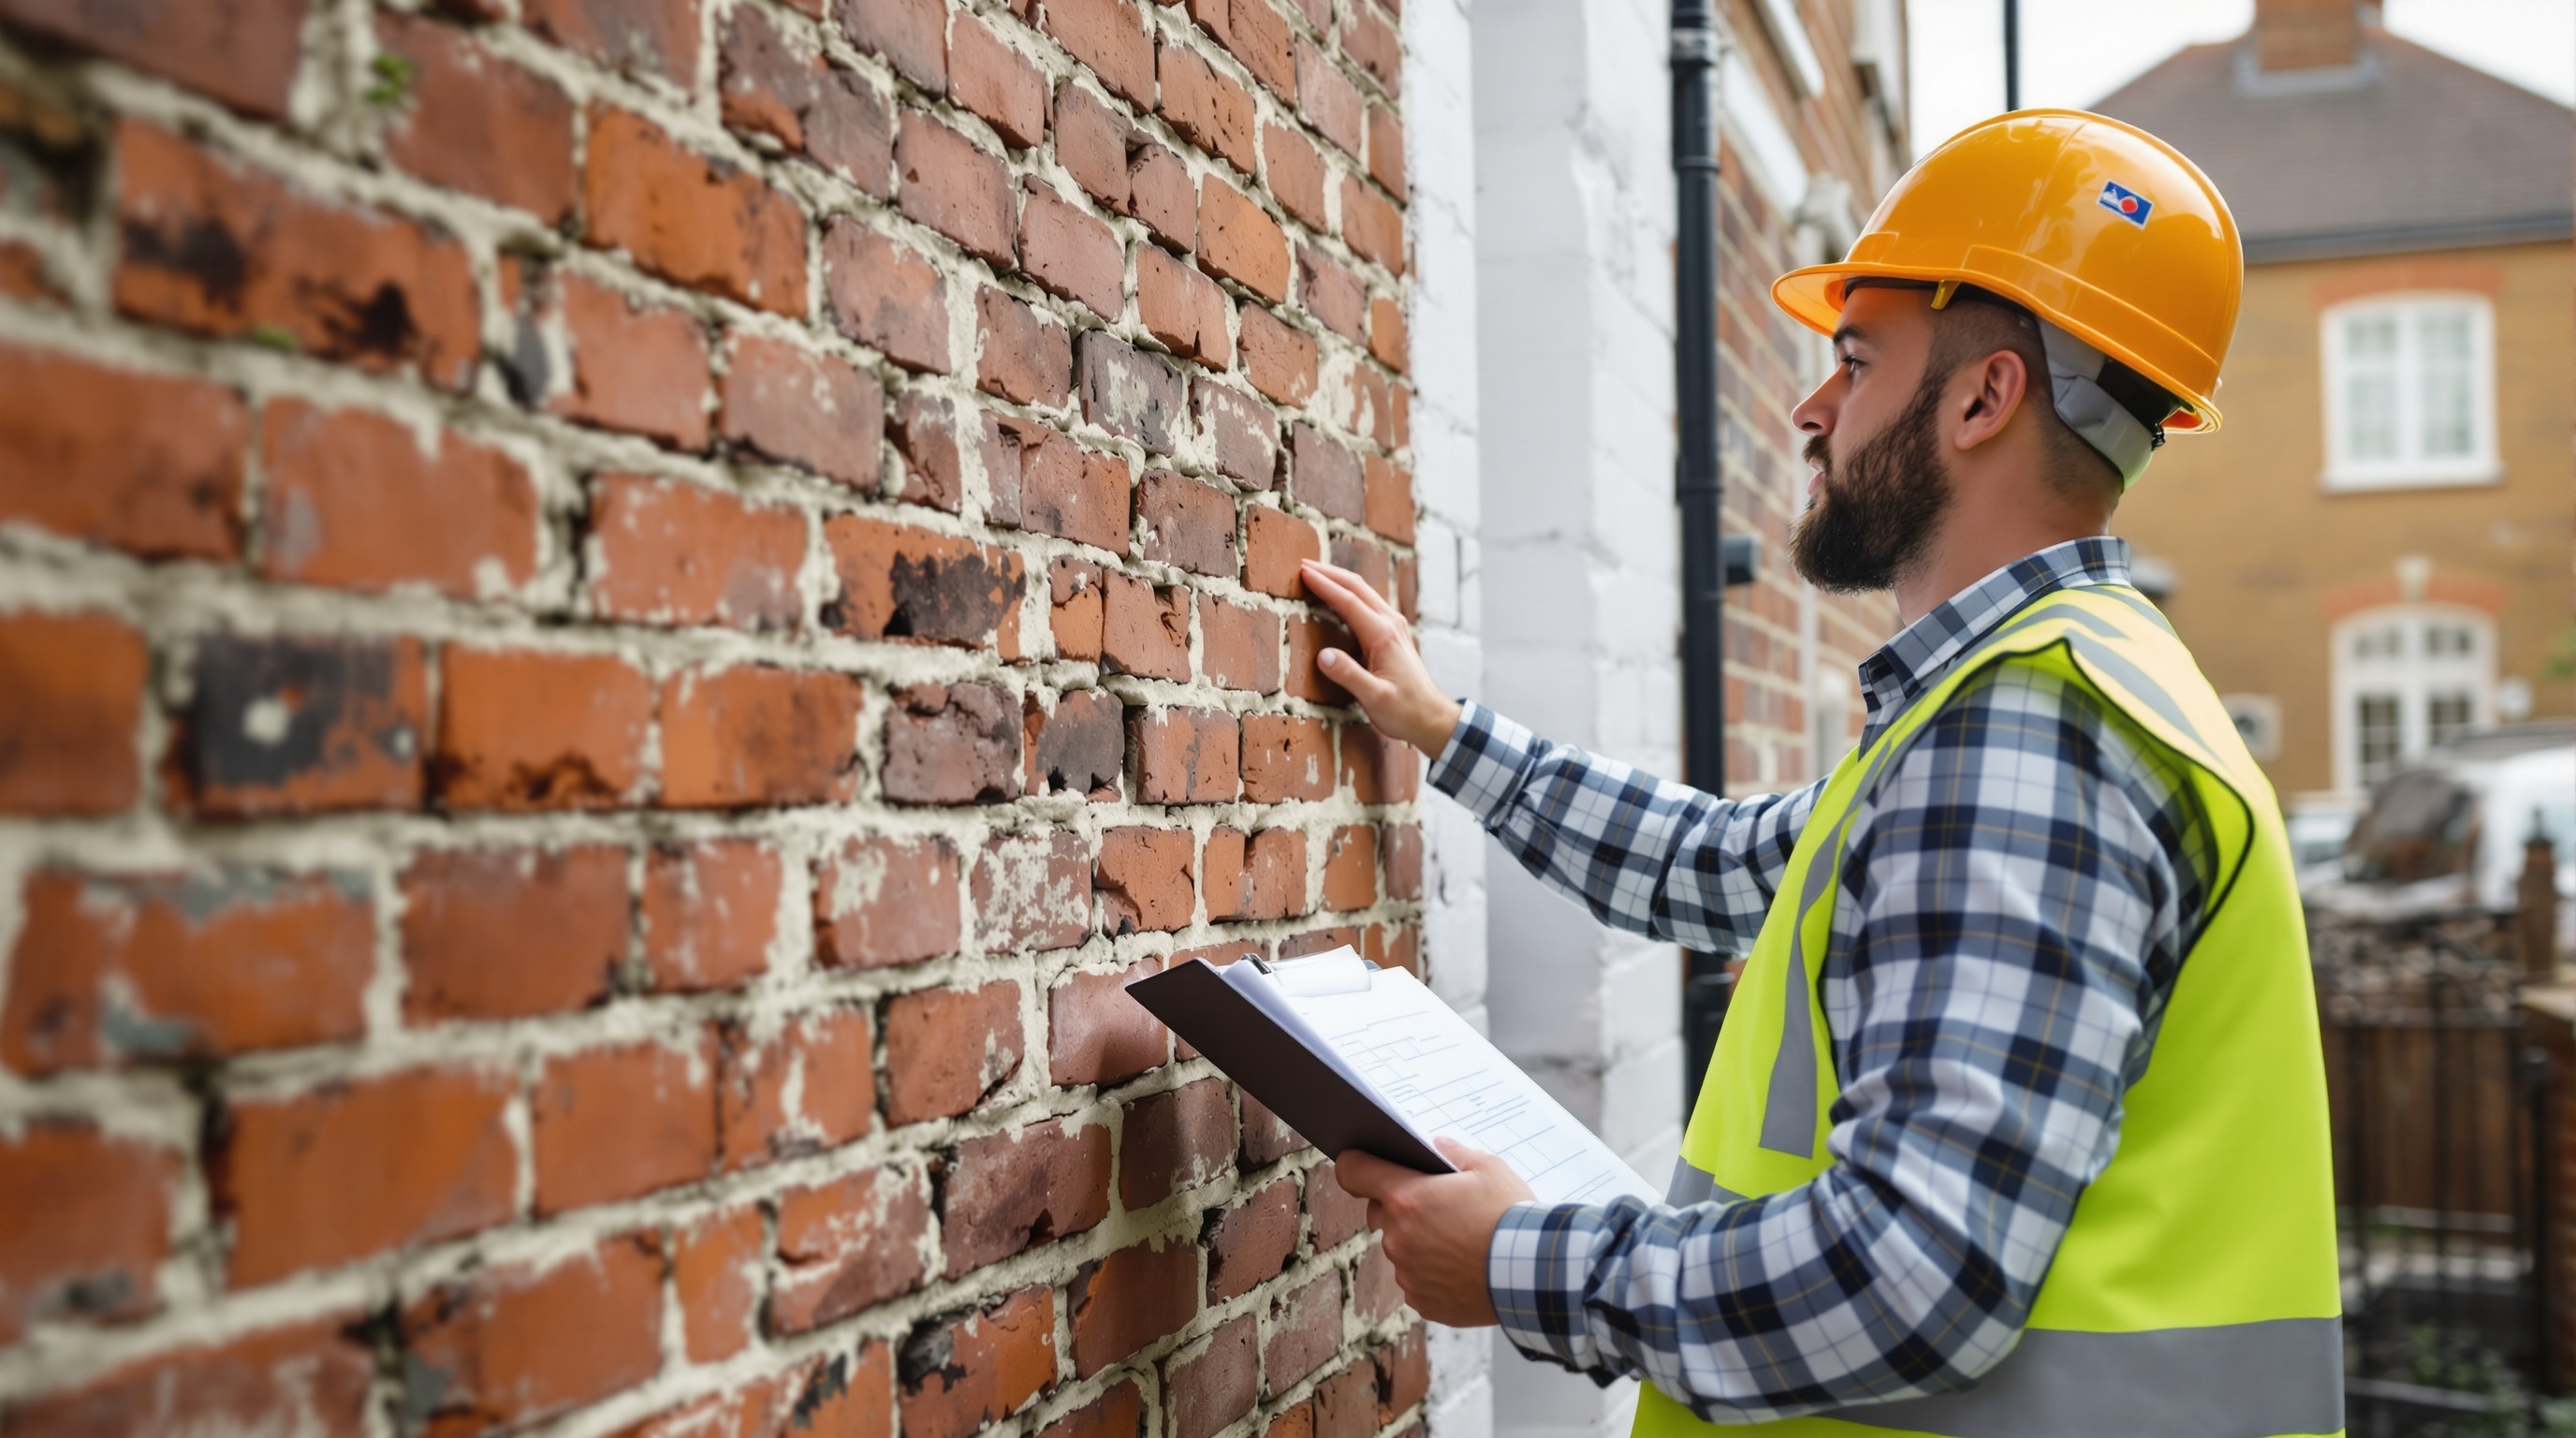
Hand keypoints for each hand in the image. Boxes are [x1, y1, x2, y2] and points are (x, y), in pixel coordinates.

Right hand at [1297, 559, 1462, 756]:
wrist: (1432, 718)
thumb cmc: (1404, 711)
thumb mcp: (1374, 698)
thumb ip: (1349, 676)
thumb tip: (1323, 655)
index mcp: (1382, 635)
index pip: (1348, 601)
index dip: (1324, 585)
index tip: (1303, 572)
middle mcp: (1390, 624)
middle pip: (1357, 587)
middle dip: (1329, 573)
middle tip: (1303, 564)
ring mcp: (1395, 626)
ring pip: (1364, 592)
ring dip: (1340, 580)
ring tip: (1316, 573)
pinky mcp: (1394, 633)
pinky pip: (1369, 604)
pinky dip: (1350, 593)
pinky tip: (1340, 595)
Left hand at [1331, 1137, 1532, 1326]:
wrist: (1534, 1274)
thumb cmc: (1511, 1217)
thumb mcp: (1489, 1168)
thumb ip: (1454, 1152)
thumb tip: (1436, 1146)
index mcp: (1407, 1198)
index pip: (1354, 1172)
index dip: (1355, 1164)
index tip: (1360, 1164)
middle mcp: (1398, 1237)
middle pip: (1380, 1212)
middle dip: (1401, 1207)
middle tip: (1439, 1207)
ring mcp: (1407, 1273)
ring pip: (1401, 1249)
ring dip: (1419, 1243)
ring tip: (1460, 1242)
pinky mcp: (1421, 1301)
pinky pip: (1416, 1280)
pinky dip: (1432, 1274)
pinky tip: (1462, 1268)